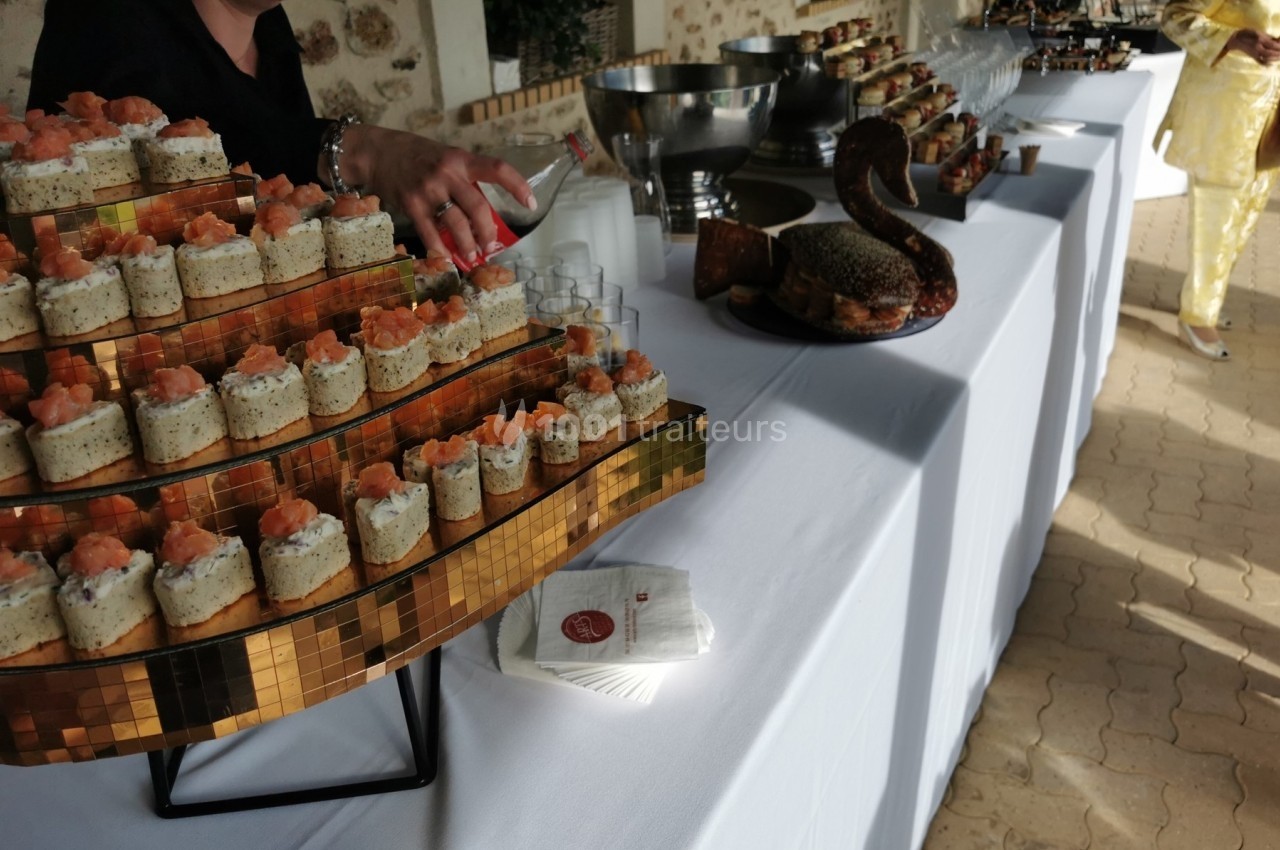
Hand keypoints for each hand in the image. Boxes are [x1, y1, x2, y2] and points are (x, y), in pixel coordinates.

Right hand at [332, 125, 533, 259]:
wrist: (377, 151)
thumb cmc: (417, 155)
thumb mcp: (446, 156)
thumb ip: (465, 177)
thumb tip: (483, 212)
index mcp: (461, 159)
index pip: (497, 169)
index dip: (517, 186)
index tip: (530, 204)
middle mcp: (447, 173)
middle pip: (478, 207)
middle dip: (488, 232)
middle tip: (490, 246)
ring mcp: (429, 189)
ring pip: (456, 224)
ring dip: (467, 245)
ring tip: (471, 256)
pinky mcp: (411, 204)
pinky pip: (430, 233)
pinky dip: (440, 250)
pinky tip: (447, 260)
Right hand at [1226, 28, 1279, 64]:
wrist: (1235, 40)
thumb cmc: (1247, 33)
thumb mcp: (1259, 32)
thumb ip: (1269, 36)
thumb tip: (1278, 39)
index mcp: (1259, 40)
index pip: (1272, 45)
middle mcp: (1257, 48)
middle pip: (1270, 53)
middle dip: (1278, 53)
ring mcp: (1254, 53)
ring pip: (1267, 59)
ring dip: (1275, 58)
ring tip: (1279, 56)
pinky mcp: (1253, 57)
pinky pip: (1261, 62)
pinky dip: (1268, 64)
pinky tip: (1272, 63)